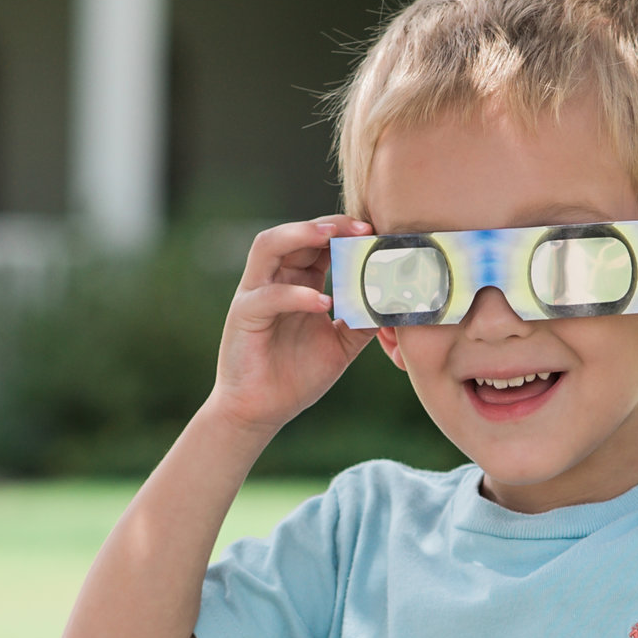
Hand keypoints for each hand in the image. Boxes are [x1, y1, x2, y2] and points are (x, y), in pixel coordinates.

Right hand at [207, 215, 373, 434]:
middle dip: (329, 226)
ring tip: (331, 237)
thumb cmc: (297, 375)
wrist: (262, 411)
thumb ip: (363, 322)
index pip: (320, 244)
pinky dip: (296, 295)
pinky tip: (323, 302)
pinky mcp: (242, 316)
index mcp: (298, 282)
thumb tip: (395, 304)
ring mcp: (255, 294)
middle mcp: (274, 280)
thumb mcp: (341, 345)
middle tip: (362, 228)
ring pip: (269, 247)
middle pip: (296, 235)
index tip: (377, 233)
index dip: (346, 233)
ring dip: (300, 236)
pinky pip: (268, 296)